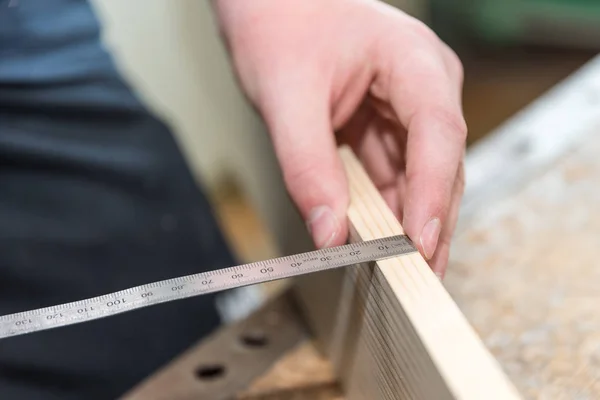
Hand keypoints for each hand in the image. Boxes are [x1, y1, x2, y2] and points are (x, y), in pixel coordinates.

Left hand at [213, 0, 465, 276]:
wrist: (268, 2)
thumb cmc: (280, 23)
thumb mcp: (286, 96)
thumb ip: (307, 165)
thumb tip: (329, 231)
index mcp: (413, 61)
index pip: (437, 133)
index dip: (432, 193)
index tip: (421, 243)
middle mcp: (423, 85)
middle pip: (439, 163)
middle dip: (428, 220)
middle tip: (417, 276)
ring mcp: (407, 107)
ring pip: (419, 175)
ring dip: (408, 220)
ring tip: (401, 270)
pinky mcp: (387, 125)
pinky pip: (393, 173)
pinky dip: (386, 206)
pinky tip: (380, 238)